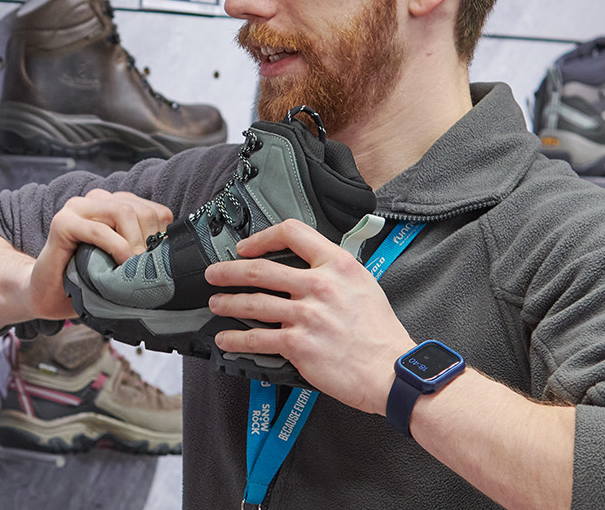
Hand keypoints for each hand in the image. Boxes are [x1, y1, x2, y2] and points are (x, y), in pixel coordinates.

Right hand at [26, 189, 172, 319]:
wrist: (47, 295)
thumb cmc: (88, 282)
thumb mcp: (123, 265)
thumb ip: (145, 252)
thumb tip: (179, 259)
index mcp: (115, 206)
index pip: (155, 210)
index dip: (161, 237)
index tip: (158, 264)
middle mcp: (98, 200)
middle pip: (141, 209)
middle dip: (149, 241)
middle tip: (145, 270)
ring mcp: (77, 207)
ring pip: (122, 211)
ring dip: (134, 243)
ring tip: (132, 268)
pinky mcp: (62, 222)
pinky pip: (98, 228)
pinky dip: (114, 247)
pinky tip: (118, 264)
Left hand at [205, 219, 415, 414]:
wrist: (390, 370)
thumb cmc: (380, 334)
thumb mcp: (364, 285)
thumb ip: (335, 273)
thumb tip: (308, 269)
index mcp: (338, 265)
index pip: (293, 234)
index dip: (262, 238)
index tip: (247, 247)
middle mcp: (320, 285)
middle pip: (260, 270)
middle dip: (228, 271)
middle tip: (214, 273)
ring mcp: (307, 315)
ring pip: (252, 303)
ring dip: (227, 303)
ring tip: (216, 304)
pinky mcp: (298, 344)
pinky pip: (256, 338)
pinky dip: (235, 340)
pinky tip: (226, 339)